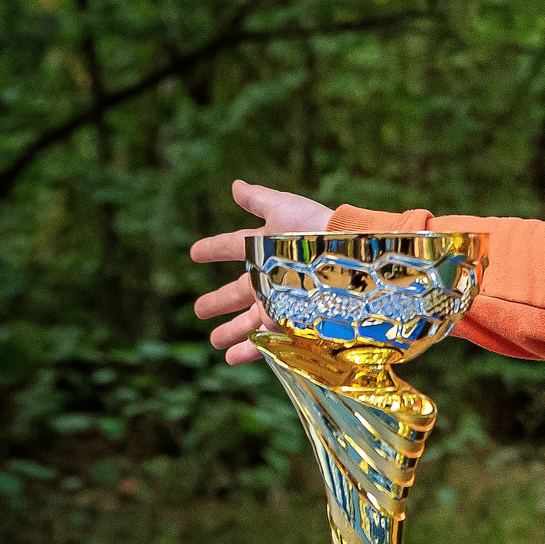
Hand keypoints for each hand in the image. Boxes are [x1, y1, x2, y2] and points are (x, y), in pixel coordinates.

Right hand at [189, 180, 334, 364]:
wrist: (350, 259)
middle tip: (199, 310)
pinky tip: (233, 358)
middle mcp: (271, 278)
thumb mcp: (284, 209)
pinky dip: (248, 351)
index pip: (232, 248)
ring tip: (215, 341)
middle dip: (219, 301)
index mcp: (265, 250)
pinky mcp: (292, 325)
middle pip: (238, 292)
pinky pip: (266, 341)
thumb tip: (235, 185)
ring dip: (231, 332)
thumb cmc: (315, 229)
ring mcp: (281, 303)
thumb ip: (259, 199)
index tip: (195, 253)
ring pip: (249, 321)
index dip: (213, 249)